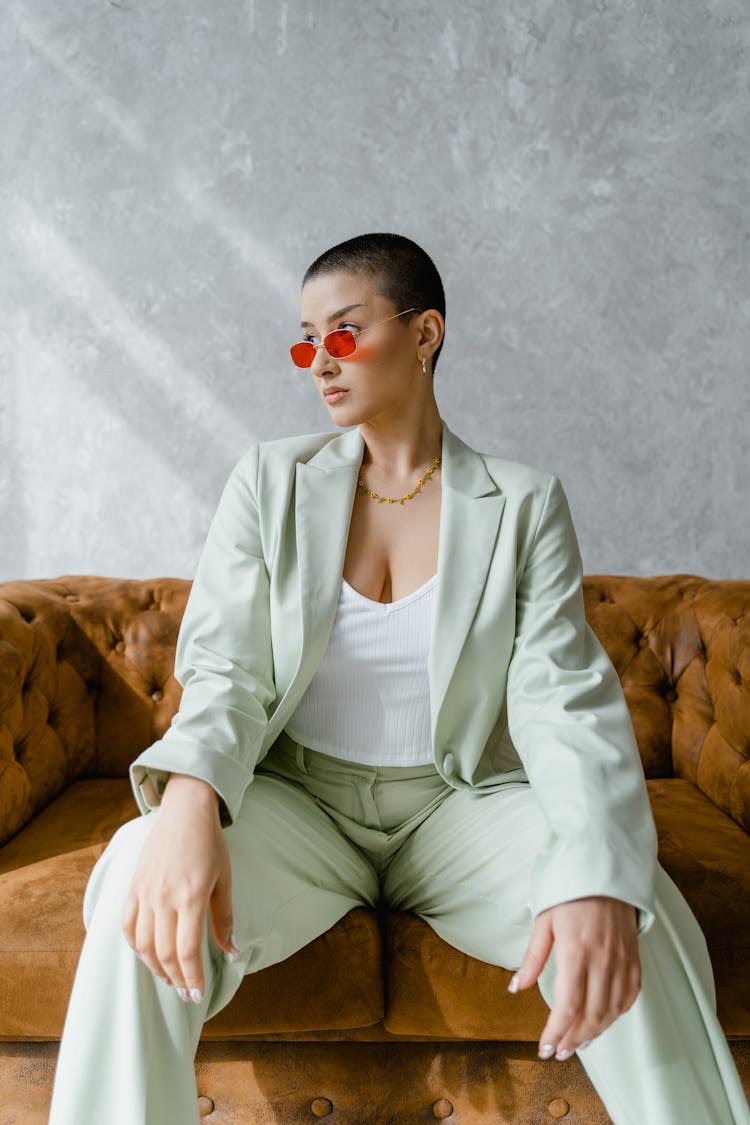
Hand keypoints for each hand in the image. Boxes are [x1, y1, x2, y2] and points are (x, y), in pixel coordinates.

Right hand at [121, 774, 237, 1002]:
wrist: (184, 811)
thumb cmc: (209, 843)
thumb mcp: (224, 878)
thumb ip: (224, 917)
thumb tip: (231, 950)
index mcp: (190, 897)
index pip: (187, 951)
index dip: (192, 977)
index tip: (198, 994)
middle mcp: (163, 898)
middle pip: (165, 952)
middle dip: (176, 979)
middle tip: (187, 994)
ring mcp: (145, 893)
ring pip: (143, 944)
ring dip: (155, 967)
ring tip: (169, 978)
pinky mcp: (133, 886)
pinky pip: (127, 925)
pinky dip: (136, 945)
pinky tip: (147, 954)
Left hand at [508, 896, 640, 1059]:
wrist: (605, 871)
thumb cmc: (569, 893)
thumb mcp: (544, 920)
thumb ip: (533, 957)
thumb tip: (517, 987)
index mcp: (576, 950)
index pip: (567, 1005)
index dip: (555, 1032)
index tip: (544, 1049)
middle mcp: (602, 959)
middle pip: (590, 1014)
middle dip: (573, 1039)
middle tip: (558, 1053)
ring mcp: (621, 960)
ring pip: (611, 1010)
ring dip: (594, 1032)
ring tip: (577, 1044)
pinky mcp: (634, 958)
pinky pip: (629, 996)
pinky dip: (616, 1014)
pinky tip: (603, 1021)